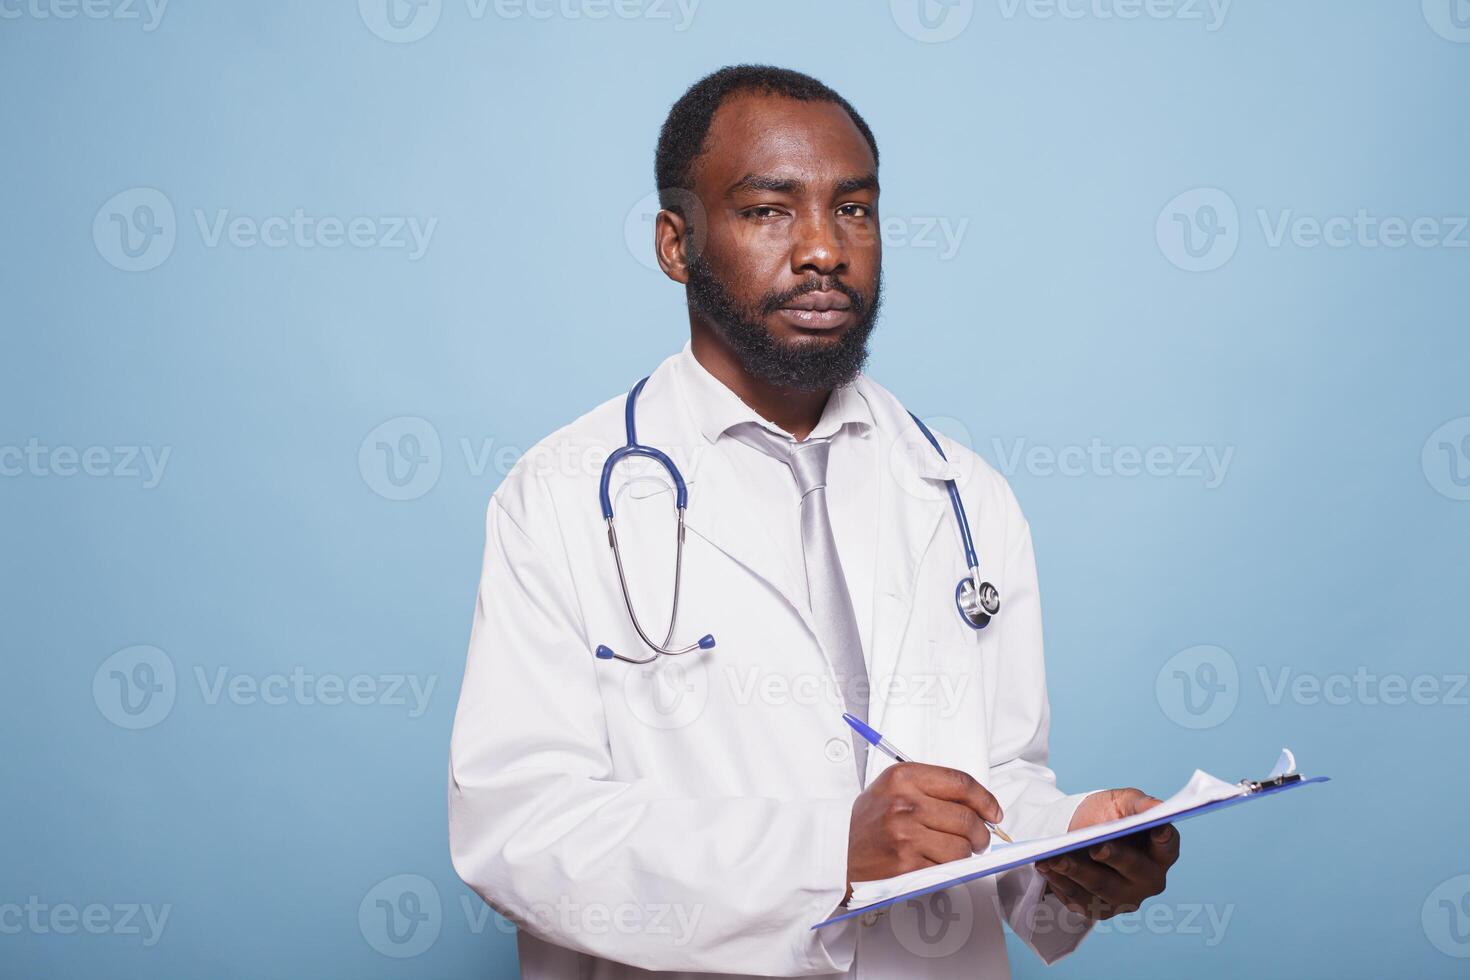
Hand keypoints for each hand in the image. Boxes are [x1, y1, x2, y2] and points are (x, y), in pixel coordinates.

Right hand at [845, 763, 1001, 903]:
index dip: (985, 799)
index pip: (961, 783)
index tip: (993, 812)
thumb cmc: (866, 821)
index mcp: (903, 777)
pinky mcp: (906, 864)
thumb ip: (930, 789)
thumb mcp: (891, 788)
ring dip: (966, 854)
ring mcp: (905, 835)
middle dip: (981, 833)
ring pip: (961, 847)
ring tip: (955, 853)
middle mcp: (905, 803)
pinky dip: (948, 870)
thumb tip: (976, 805)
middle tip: (979, 839)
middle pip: (966, 818)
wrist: (835, 852)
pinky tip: (935, 864)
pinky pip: (947, 869)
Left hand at [1035, 787, 1179, 919]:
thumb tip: (1157, 808)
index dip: (1164, 839)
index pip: (1167, 847)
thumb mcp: (1121, 802)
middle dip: (1115, 857)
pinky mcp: (1098, 909)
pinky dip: (1061, 882)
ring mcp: (1125, 898)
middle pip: (1134, 871)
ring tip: (1055, 858)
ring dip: (1077, 872)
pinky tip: (1046, 867)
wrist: (1078, 832)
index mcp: (1161, 853)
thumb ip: (1140, 803)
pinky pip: (1079, 899)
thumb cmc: (1107, 816)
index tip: (1158, 829)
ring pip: (1101, 887)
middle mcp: (1149, 881)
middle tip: (1096, 847)